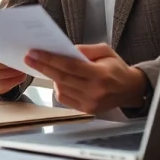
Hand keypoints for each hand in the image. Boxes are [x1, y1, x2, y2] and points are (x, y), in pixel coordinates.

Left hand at [25, 44, 145, 113]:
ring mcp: (90, 103)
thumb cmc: (117, 68)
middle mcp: (94, 91)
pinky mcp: (86, 109)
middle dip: (43, 67)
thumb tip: (65, 50)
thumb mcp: (105, 51)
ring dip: (51, 77)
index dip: (50, 59)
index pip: (69, 66)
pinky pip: (65, 98)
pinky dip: (59, 88)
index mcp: (100, 74)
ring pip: (61, 89)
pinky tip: (60, 79)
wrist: (130, 90)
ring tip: (46, 66)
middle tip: (29, 57)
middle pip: (61, 78)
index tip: (35, 53)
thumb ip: (86, 49)